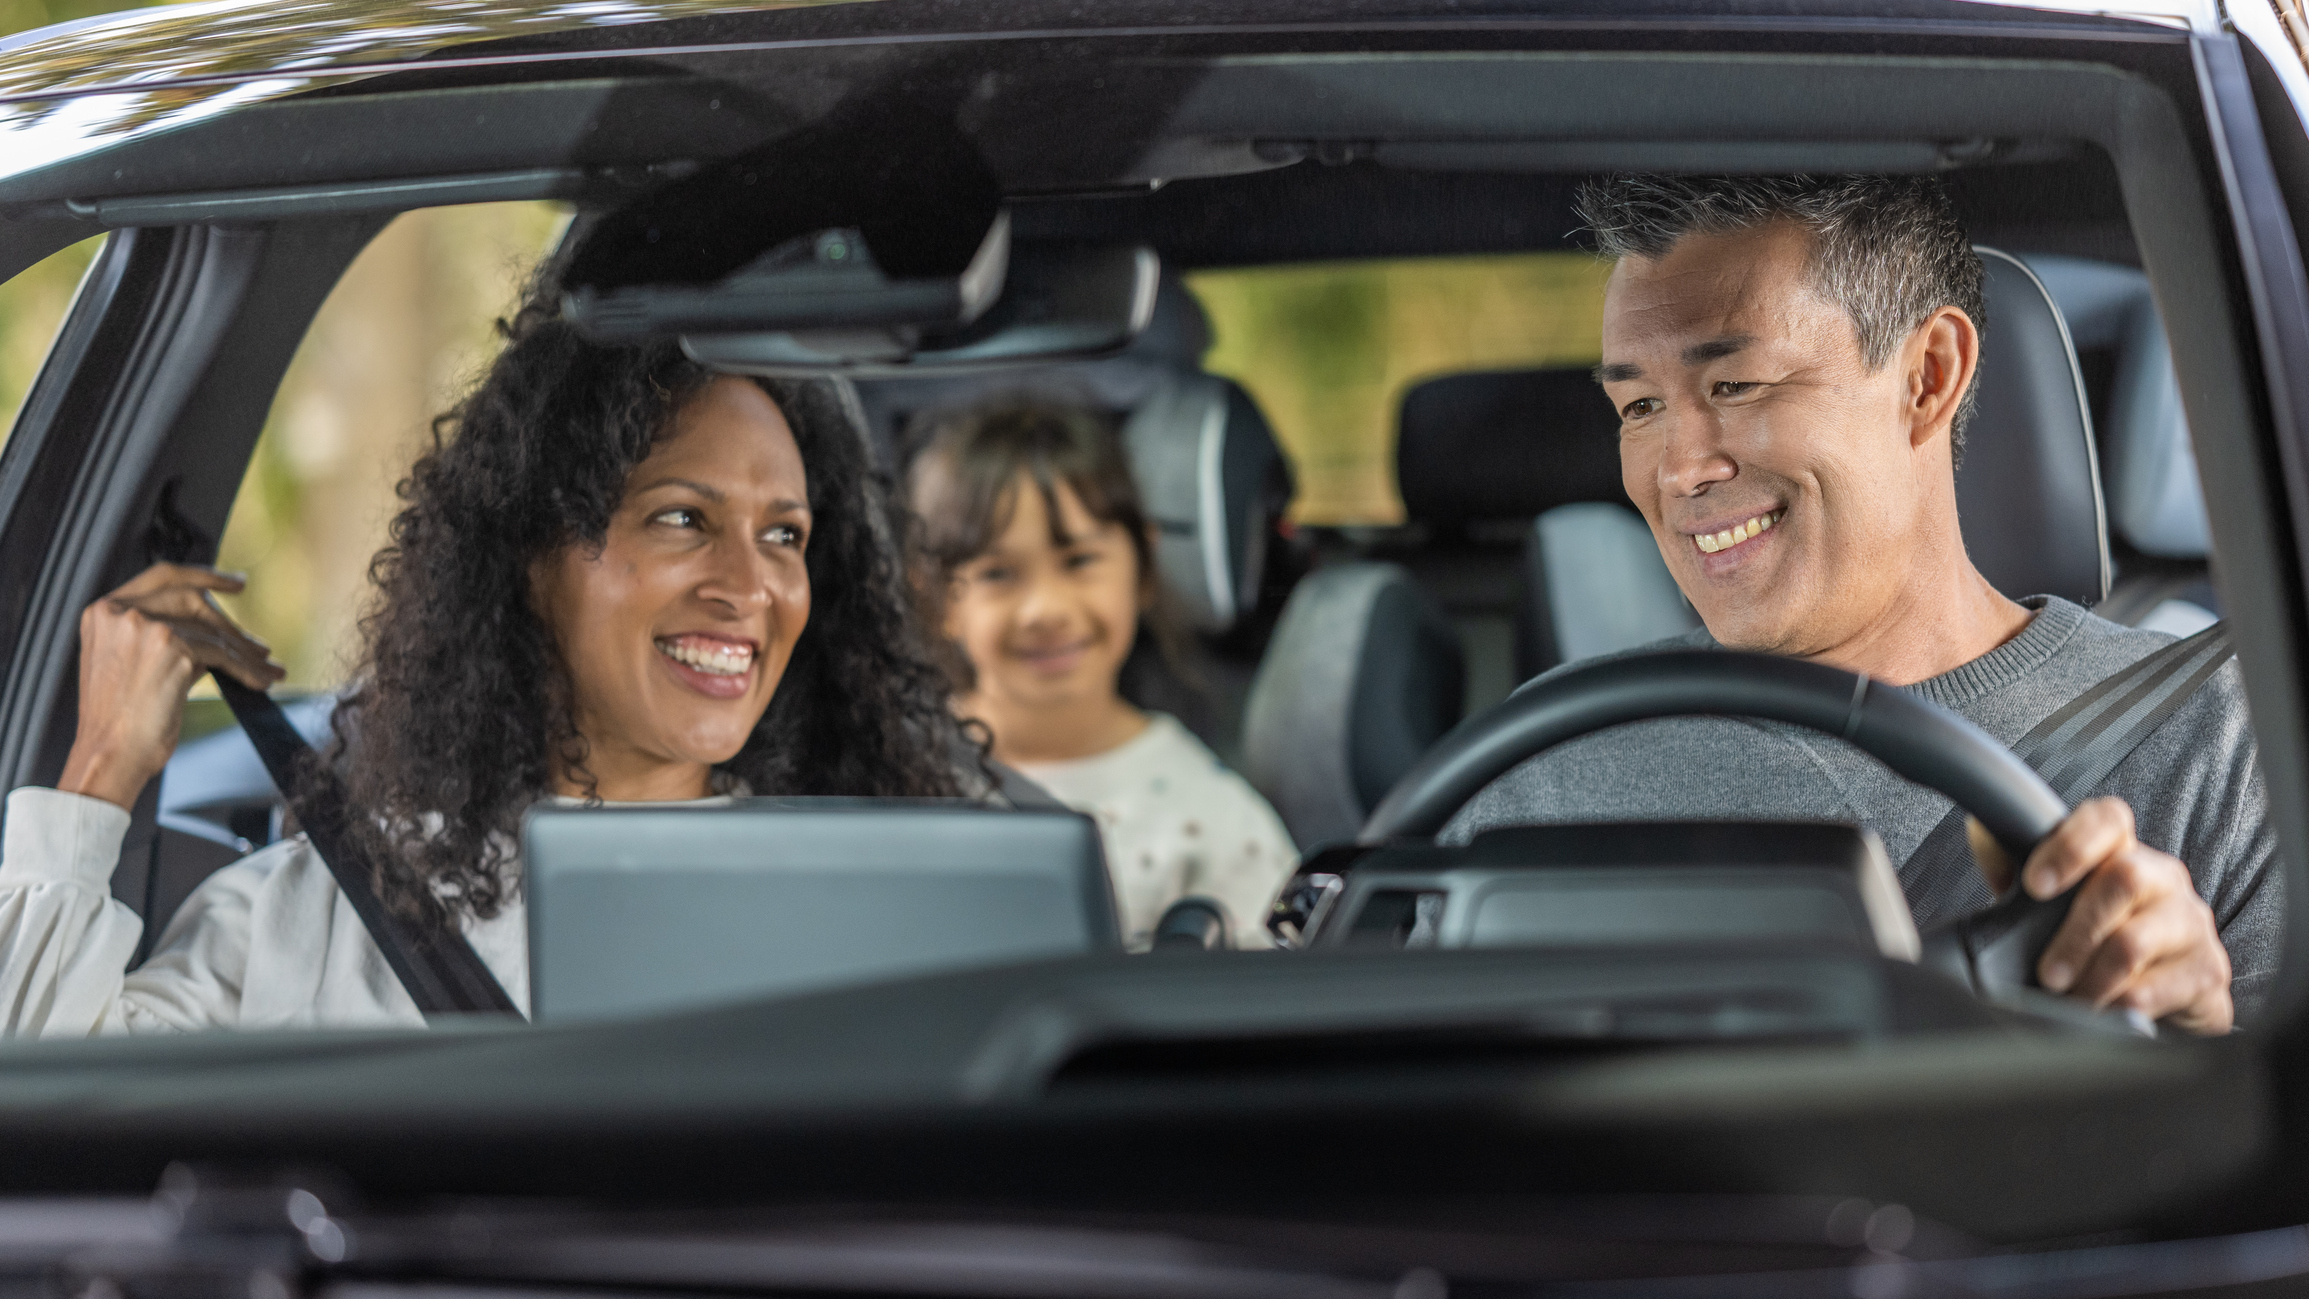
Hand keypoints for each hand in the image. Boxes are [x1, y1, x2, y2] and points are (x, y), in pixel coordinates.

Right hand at [56, 564, 283, 810]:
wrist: (110, 755)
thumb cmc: (122, 721)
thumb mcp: (132, 664)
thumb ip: (163, 637)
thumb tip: (217, 633)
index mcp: (104, 612)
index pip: (162, 576)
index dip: (203, 575)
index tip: (235, 583)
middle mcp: (122, 612)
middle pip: (194, 601)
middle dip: (231, 627)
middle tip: (260, 646)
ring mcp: (147, 627)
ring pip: (213, 632)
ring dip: (246, 654)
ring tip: (267, 669)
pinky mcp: (173, 648)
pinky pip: (223, 655)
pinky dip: (247, 670)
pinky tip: (261, 681)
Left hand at [1976, 797, 2231, 1033]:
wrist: (2159, 1001)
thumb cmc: (2093, 942)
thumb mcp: (2047, 905)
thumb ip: (2014, 868)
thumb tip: (1982, 829)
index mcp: (2122, 852)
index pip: (2108, 820)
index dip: (2071, 844)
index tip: (2035, 885)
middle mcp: (2164, 879)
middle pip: (2125, 878)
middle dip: (2076, 931)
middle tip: (2047, 972)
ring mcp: (2191, 924)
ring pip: (2137, 941)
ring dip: (2091, 976)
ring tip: (2067, 997)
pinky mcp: (2208, 971)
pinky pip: (2159, 989)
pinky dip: (2118, 1006)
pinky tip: (2102, 1014)